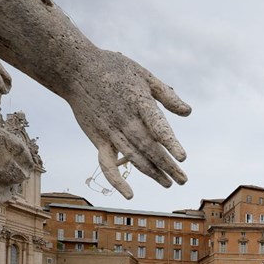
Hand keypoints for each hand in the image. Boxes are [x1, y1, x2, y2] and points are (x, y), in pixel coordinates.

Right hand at [66, 50, 190, 198]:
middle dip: (167, 166)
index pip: (156, 126)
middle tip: (183, 180)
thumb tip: (188, 112)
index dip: (169, 142)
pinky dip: (116, 182)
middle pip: (148, 148)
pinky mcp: (97, 139)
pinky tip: (130, 195)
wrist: (75, 69)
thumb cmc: (114, 68)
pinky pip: (106, 165)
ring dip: (152, 173)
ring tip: (168, 183)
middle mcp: (124, 119)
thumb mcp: (143, 75)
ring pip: (133, 158)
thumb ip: (166, 95)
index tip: (183, 158)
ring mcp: (109, 131)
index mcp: (138, 101)